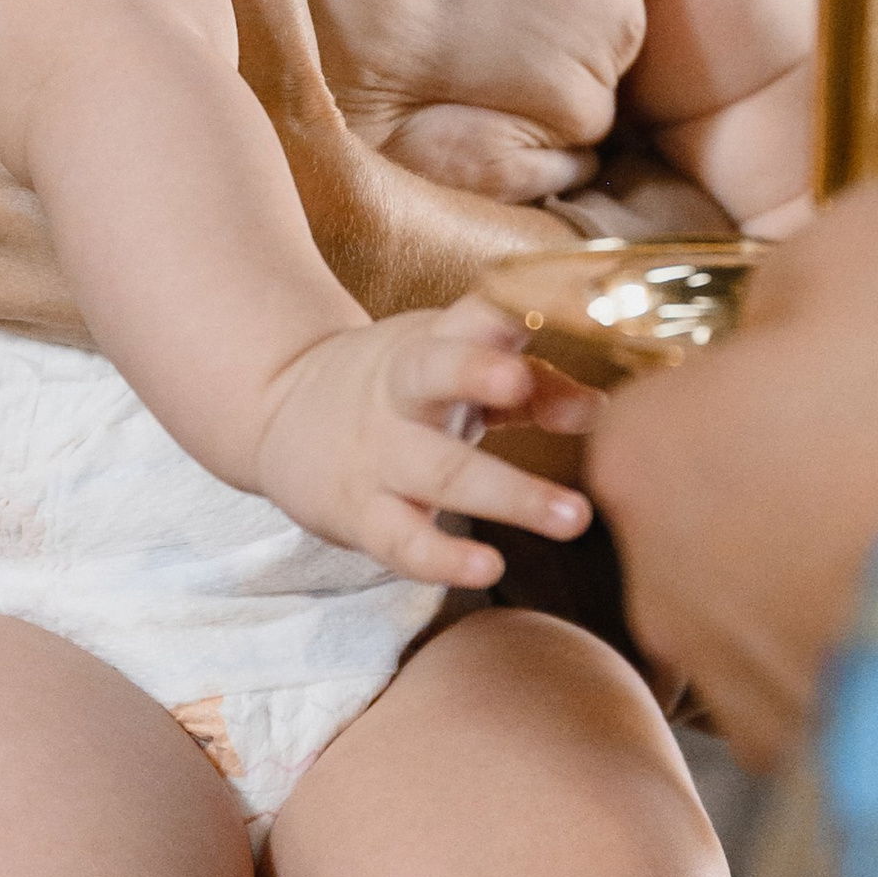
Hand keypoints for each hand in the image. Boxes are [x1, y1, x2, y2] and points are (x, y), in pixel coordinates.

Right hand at [254, 297, 596, 586]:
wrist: (277, 411)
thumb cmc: (403, 388)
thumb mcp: (458, 367)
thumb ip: (534, 386)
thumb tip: (600, 410)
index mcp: (434, 342)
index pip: (474, 314)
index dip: (511, 313)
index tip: (556, 309)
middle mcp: (403, 391)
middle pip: (439, 375)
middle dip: (484, 377)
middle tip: (547, 393)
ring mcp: (380, 454)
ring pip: (440, 471)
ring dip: (510, 494)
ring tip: (574, 517)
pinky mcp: (361, 514)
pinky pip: (402, 541)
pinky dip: (443, 558)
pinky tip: (487, 567)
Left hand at [591, 185, 877, 768]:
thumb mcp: (875, 240)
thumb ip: (790, 276)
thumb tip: (782, 316)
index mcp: (647, 454)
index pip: (674, 404)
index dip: (771, 382)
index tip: (866, 380)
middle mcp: (664, 594)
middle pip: (726, 516)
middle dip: (809, 489)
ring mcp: (749, 699)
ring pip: (792, 614)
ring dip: (862, 580)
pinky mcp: (839, 773)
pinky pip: (861, 695)